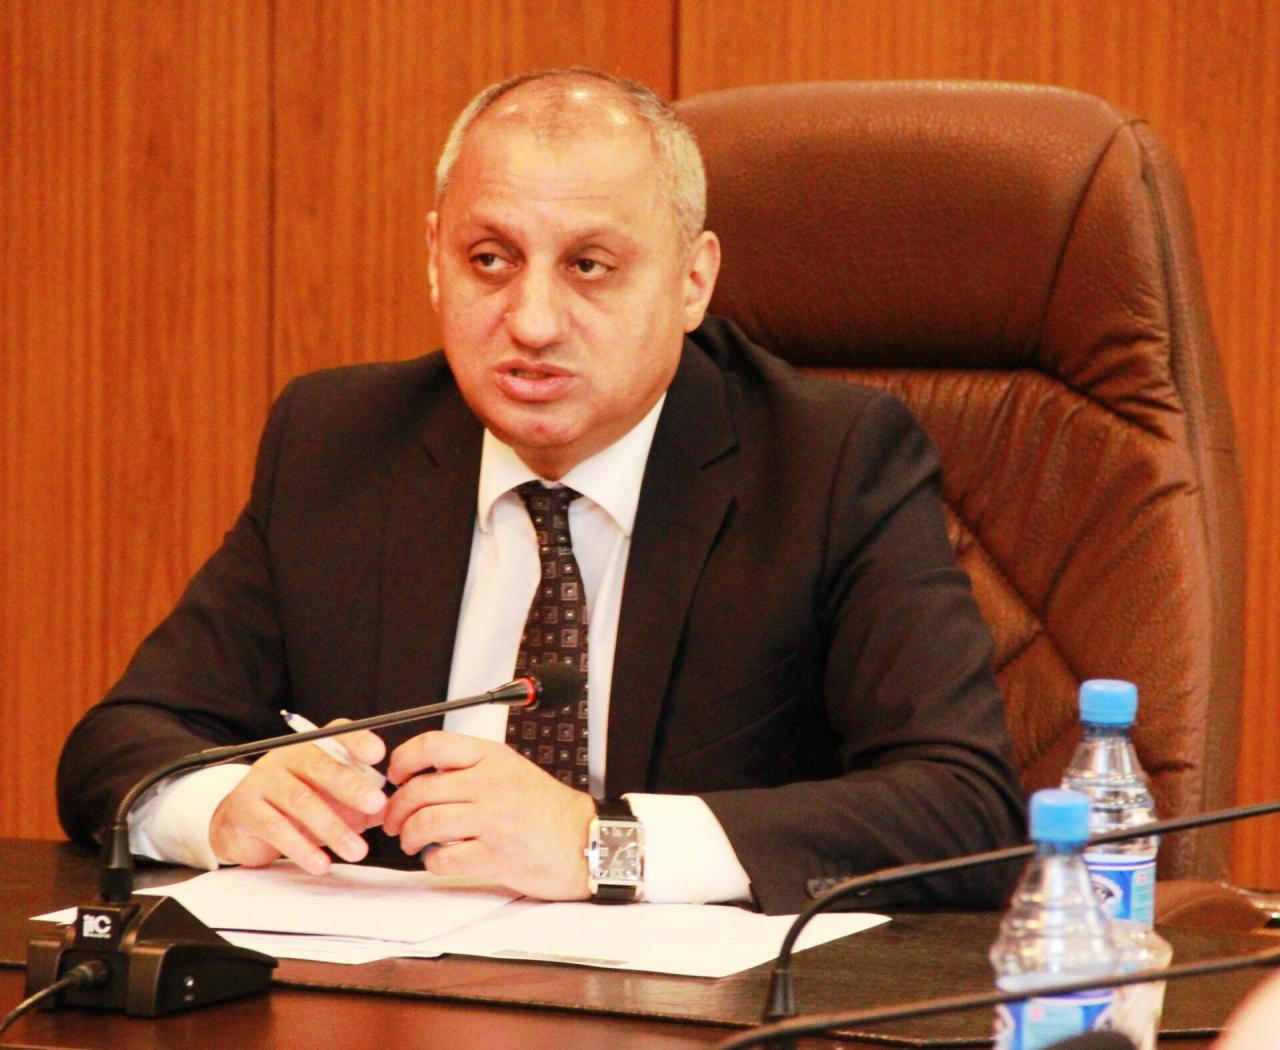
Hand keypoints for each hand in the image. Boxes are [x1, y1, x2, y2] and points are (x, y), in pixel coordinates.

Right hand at [209, 720, 387, 874]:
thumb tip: (397, 809)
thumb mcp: (333, 798)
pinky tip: (321, 864)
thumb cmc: (297, 807)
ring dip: (332, 827)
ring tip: (358, 851)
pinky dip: (301, 848)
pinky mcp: (245, 810)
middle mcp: (287, 757)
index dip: (357, 742)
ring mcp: (263, 781)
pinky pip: (275, 828)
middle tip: (377, 804)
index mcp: (313, 748)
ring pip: (301, 800)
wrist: (241, 823)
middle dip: (351, 786)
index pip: (337, 735)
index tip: (378, 754)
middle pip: (320, 765)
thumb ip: (364, 800)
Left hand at [382, 731, 594, 899]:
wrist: (584, 841)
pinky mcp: (495, 855)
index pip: (432, 745)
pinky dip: (432, 862)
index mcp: (493, 757)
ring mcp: (493, 819)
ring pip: (425, 823)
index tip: (395, 776)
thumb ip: (471, 768)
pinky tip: (440, 858)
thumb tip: (421, 774)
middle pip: (419, 789)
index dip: (402, 760)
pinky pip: (442, 858)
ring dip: (408, 836)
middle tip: (394, 820)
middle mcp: (491, 783)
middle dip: (396, 809)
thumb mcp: (510, 770)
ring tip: (412, 841)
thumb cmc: (546, 809)